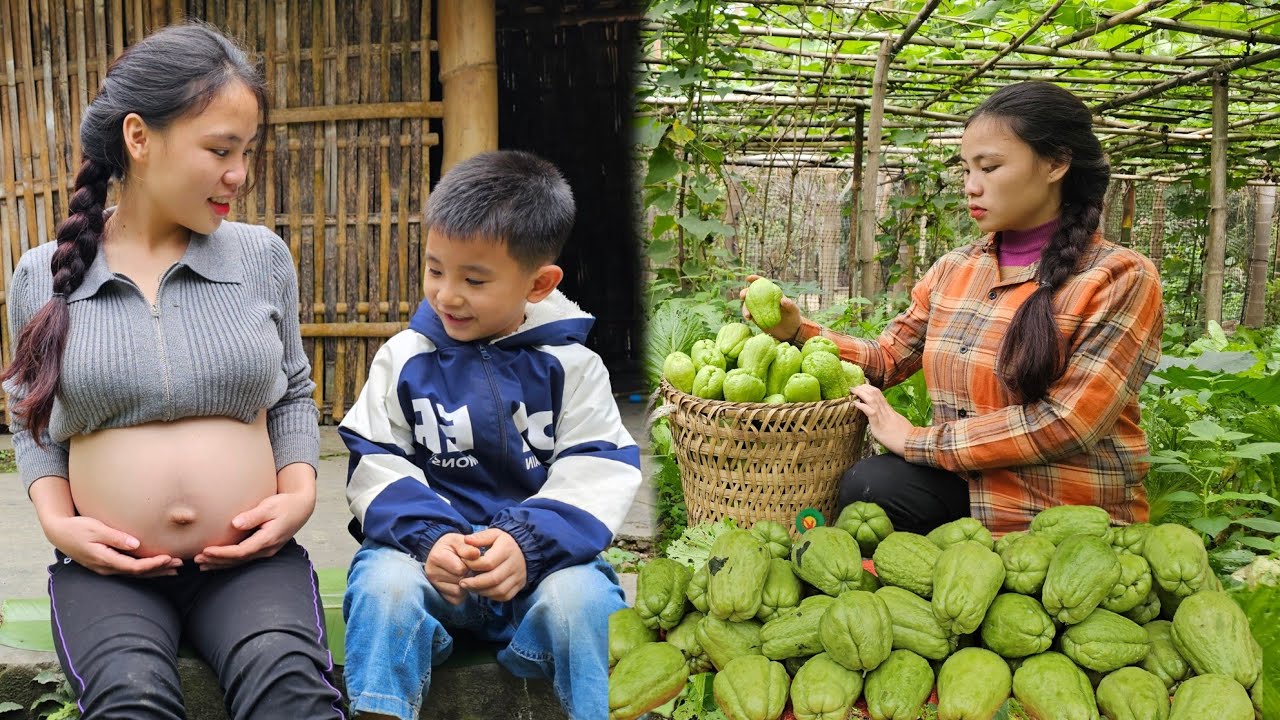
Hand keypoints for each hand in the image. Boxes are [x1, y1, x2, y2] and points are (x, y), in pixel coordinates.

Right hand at [42, 515, 182, 576]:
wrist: (60, 533)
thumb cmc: (77, 528)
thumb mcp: (95, 529)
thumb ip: (115, 537)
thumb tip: (135, 544)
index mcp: (105, 560)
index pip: (134, 567)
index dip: (152, 564)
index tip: (168, 558)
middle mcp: (107, 568)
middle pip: (138, 573)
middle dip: (159, 569)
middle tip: (179, 564)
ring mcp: (107, 568)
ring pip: (135, 573)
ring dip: (155, 571)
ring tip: (174, 568)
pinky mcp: (108, 564)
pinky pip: (130, 569)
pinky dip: (145, 569)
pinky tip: (157, 566)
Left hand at [194, 488, 314, 570]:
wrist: (302, 508)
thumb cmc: (286, 504)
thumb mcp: (270, 506)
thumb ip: (253, 515)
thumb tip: (235, 523)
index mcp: (267, 539)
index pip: (240, 551)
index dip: (222, 553)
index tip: (205, 550)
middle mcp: (267, 549)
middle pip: (238, 560)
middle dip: (217, 561)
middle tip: (197, 560)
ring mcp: (266, 550)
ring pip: (240, 562)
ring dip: (221, 564)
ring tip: (201, 564)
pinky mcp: (264, 548)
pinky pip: (244, 558)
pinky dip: (229, 561)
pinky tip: (216, 562)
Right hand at [425, 533, 480, 604]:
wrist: (445, 554)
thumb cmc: (454, 547)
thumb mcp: (459, 541)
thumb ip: (468, 547)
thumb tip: (476, 554)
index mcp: (436, 556)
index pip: (460, 569)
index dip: (470, 564)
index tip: (467, 558)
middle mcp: (430, 572)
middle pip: (460, 580)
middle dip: (468, 574)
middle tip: (466, 566)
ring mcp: (434, 585)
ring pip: (459, 591)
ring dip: (466, 584)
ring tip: (463, 573)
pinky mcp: (439, 595)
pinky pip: (457, 600)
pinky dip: (462, 593)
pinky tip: (460, 582)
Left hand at [459, 528, 527, 601]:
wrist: (523, 551)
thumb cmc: (503, 543)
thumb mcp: (493, 534)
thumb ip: (479, 537)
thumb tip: (466, 540)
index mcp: (507, 549)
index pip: (488, 562)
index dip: (472, 565)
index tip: (463, 563)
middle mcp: (515, 564)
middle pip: (493, 579)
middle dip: (474, 583)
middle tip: (462, 582)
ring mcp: (518, 576)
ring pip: (499, 590)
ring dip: (481, 591)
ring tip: (470, 587)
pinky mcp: (519, 586)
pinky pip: (504, 596)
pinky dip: (491, 596)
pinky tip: (482, 590)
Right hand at [739, 274, 803, 342]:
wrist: (790, 331)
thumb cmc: (793, 318)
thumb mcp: (794, 310)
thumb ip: (790, 305)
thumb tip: (783, 300)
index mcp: (772, 293)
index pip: (763, 283)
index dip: (755, 279)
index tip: (748, 278)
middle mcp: (764, 299)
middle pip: (751, 293)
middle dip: (744, 292)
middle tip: (743, 296)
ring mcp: (759, 308)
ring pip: (748, 305)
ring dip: (744, 308)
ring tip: (747, 315)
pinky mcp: (756, 317)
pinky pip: (749, 314)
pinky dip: (747, 315)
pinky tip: (748, 318)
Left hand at [849, 384, 914, 456]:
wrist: (911, 444)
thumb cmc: (906, 436)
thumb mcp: (898, 423)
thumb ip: (890, 417)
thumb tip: (885, 416)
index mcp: (890, 410)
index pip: (879, 394)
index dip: (869, 388)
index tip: (861, 386)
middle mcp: (886, 411)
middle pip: (875, 393)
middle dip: (863, 388)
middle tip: (854, 386)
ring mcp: (883, 418)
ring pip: (872, 400)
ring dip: (861, 393)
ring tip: (853, 390)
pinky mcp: (879, 426)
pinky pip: (871, 413)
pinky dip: (862, 406)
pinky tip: (855, 403)